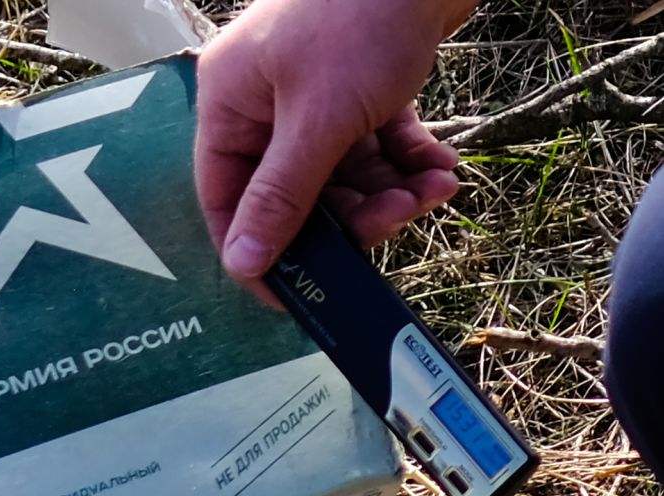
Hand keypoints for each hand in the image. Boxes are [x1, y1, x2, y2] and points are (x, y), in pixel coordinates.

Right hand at [195, 0, 475, 304]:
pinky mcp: (357, 87)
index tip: (298, 295)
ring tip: (433, 187)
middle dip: (351, 215)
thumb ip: (281, 197)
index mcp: (229, 106)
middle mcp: (261, 104)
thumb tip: (241, 265)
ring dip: (388, 190)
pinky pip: (372, 144)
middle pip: (293, 193)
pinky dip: (405, 159)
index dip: (259, 251)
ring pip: (340, 174)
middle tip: (396, 218)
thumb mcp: (319, 120)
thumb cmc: (359, 17)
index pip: (226, 199)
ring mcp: (309, 94)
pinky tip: (440, 166)